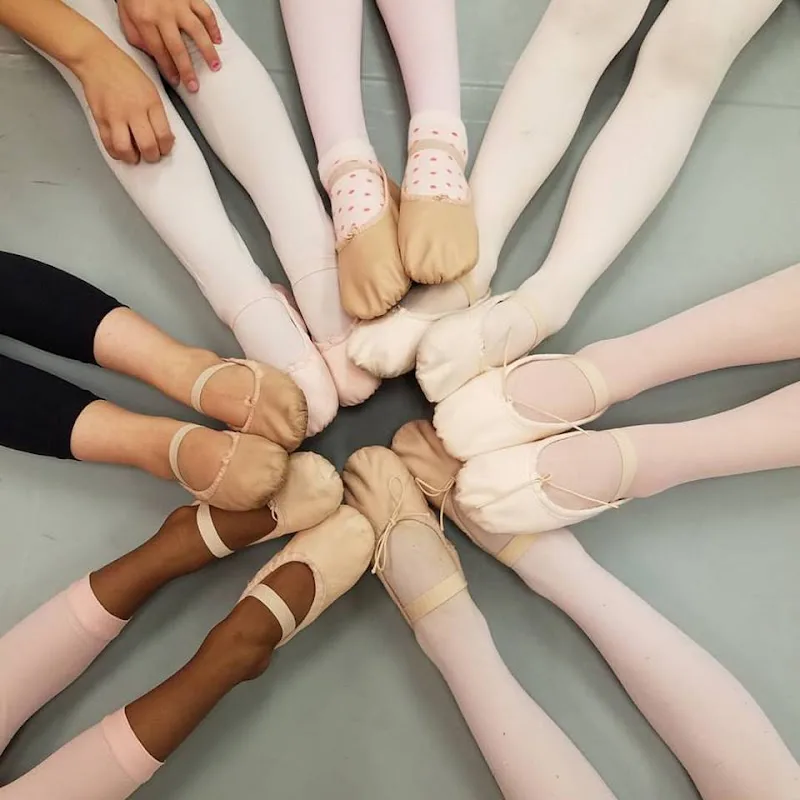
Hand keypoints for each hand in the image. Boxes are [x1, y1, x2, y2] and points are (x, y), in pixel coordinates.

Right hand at [77, 41, 174, 164]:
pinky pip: (109, 145)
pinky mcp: (100, 119)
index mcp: (151, 103)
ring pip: (126, 150)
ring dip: (133, 158)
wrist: (97, 59)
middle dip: (152, 156)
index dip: (166, 148)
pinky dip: (116, 153)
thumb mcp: (151, 89)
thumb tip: (164, 136)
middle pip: (147, 146)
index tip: (164, 148)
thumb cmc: (125, 72)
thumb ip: (157, 113)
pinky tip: (121, 151)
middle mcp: (134, 111)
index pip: (164, 136)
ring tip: (136, 156)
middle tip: (151, 155)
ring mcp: (115, 116)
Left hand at [118, 0, 220, 91]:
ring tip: (215, 66)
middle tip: (194, 86)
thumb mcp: (125, 14)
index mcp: (144, 19)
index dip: (168, 69)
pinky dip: (214, 26)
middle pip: (178, 48)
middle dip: (187, 70)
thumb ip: (136, 36)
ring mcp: (178, 4)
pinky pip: (205, 12)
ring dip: (208, 51)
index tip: (176, 80)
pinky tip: (218, 39)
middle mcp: (163, 13)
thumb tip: (152, 56)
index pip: (158, 52)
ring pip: (197, 31)